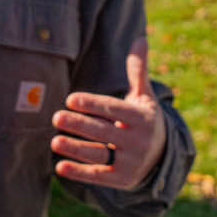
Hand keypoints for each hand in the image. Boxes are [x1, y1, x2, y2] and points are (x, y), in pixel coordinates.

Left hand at [51, 37, 166, 188]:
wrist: (161, 156)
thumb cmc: (143, 120)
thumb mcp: (144, 96)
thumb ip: (138, 70)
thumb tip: (140, 38)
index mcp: (142, 118)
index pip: (114, 110)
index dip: (93, 104)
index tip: (70, 99)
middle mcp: (139, 141)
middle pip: (104, 131)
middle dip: (80, 124)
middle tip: (56, 117)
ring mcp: (131, 162)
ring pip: (99, 154)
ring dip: (76, 149)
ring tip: (54, 140)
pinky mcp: (121, 179)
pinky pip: (98, 176)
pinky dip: (79, 172)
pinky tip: (59, 166)